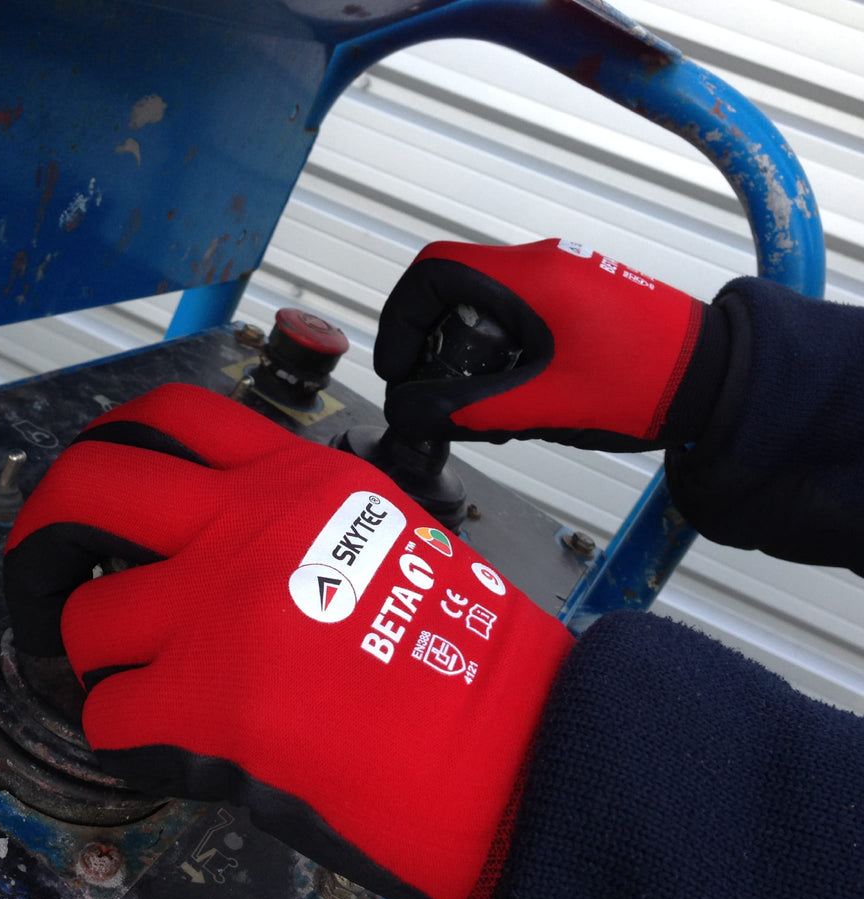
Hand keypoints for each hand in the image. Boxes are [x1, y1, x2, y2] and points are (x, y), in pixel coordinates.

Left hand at [3, 384, 573, 898]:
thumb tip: (208, 544)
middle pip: (86, 486)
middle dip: (38, 532)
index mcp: (297, 481)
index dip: (107, 447)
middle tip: (41, 573)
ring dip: (98, 658)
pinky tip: (168, 742)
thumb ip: (294, 520)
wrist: (516, 742)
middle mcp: (247, 527)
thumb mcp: (383, 536)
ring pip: (87, 620)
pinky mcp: (213, 706)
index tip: (92, 493)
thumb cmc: (466, 651)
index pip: (169, 418)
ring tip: (140, 683)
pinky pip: (109, 715)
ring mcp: (222, 612)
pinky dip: (124, 734)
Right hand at [375, 238, 727, 449]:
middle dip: (430, 348)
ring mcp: (561, 281)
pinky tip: (518, 401)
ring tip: (484, 412)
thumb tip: (406, 413)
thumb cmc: (640, 386)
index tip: (399, 371)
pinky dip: (498, 356)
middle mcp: (540, 266)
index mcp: (528, 279)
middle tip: (435, 399)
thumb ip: (467, 410)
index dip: (401, 322)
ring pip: (482, 310)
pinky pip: (515, 319)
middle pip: (451, 292)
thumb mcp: (543, 404)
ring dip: (465, 358)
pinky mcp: (577, 301)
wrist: (719, 380)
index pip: (432, 273)